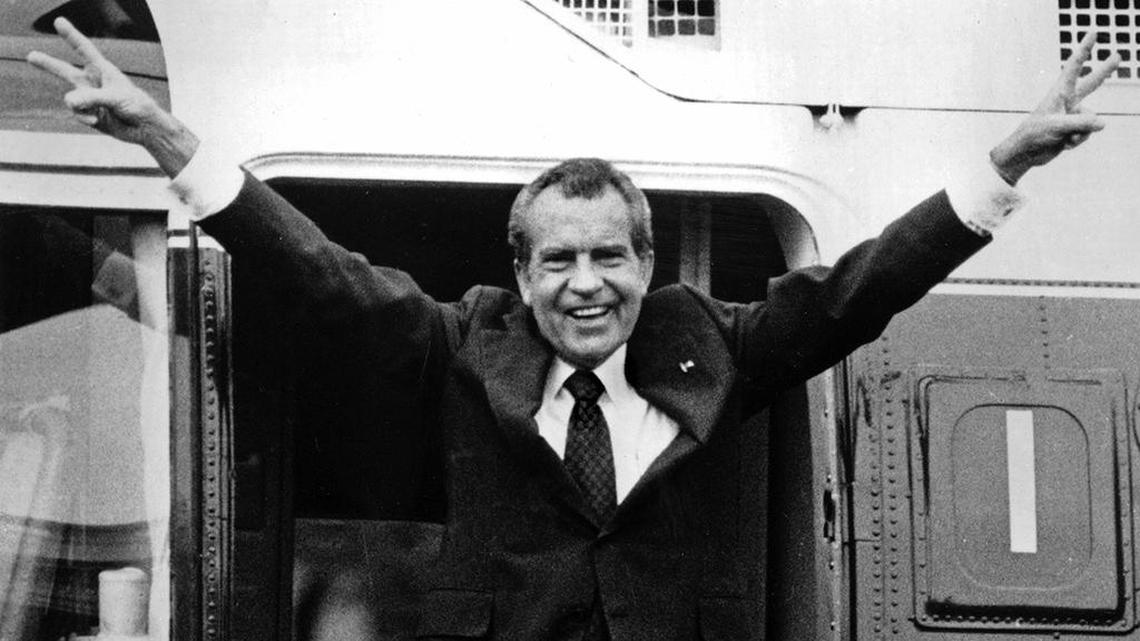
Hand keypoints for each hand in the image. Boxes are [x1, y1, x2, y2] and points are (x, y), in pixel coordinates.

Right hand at [27, 17, 196, 175]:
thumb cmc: (137, 106)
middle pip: (65, 71)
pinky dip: (84, 118)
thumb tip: (69, 101)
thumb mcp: (116, 98)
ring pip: (70, 99)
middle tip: (31, 56)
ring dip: (80, 107)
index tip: (59, 22)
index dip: (71, 36)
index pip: (84, 49)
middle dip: (48, 64)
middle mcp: (93, 83)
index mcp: (103, 70)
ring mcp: (89, 99)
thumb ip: (92, 97)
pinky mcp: (88, 114)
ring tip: (96, 114)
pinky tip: (97, 122)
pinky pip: (76, 113)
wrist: (145, 129)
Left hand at [990, 31, 1120, 184]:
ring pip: (1091, 121)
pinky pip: (1086, 133)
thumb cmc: (1034, 135)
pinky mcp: (1073, 129)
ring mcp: (1071, 115)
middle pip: (1091, 83)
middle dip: (1104, 71)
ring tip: (1062, 137)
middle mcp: (1067, 101)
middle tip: (1118, 56)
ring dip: (1080, 133)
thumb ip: (1081, 123)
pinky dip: (1078, 141)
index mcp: (1060, 92)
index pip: (1074, 67)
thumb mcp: (1057, 127)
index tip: (1094, 33)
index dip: (1085, 49)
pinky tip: (1064, 144)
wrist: (1025, 154)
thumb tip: (1103, 123)